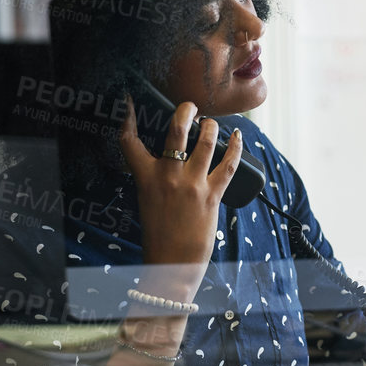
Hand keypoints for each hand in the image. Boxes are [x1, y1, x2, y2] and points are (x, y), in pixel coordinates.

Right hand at [118, 97, 241, 295]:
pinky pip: (228, 164)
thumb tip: (171, 159)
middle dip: (185, 110)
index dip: (127, 117)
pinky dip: (236, 148)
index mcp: (145, 178)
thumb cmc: (159, 235)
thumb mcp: (148, 201)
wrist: (172, 264)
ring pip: (206, 141)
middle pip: (176, 130)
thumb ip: (156, 178)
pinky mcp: (212, 195)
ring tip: (212, 124)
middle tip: (190, 106)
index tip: (130, 101)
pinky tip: (238, 137)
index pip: (129, 141)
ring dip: (212, 127)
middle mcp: (168, 176)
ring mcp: (192, 184)